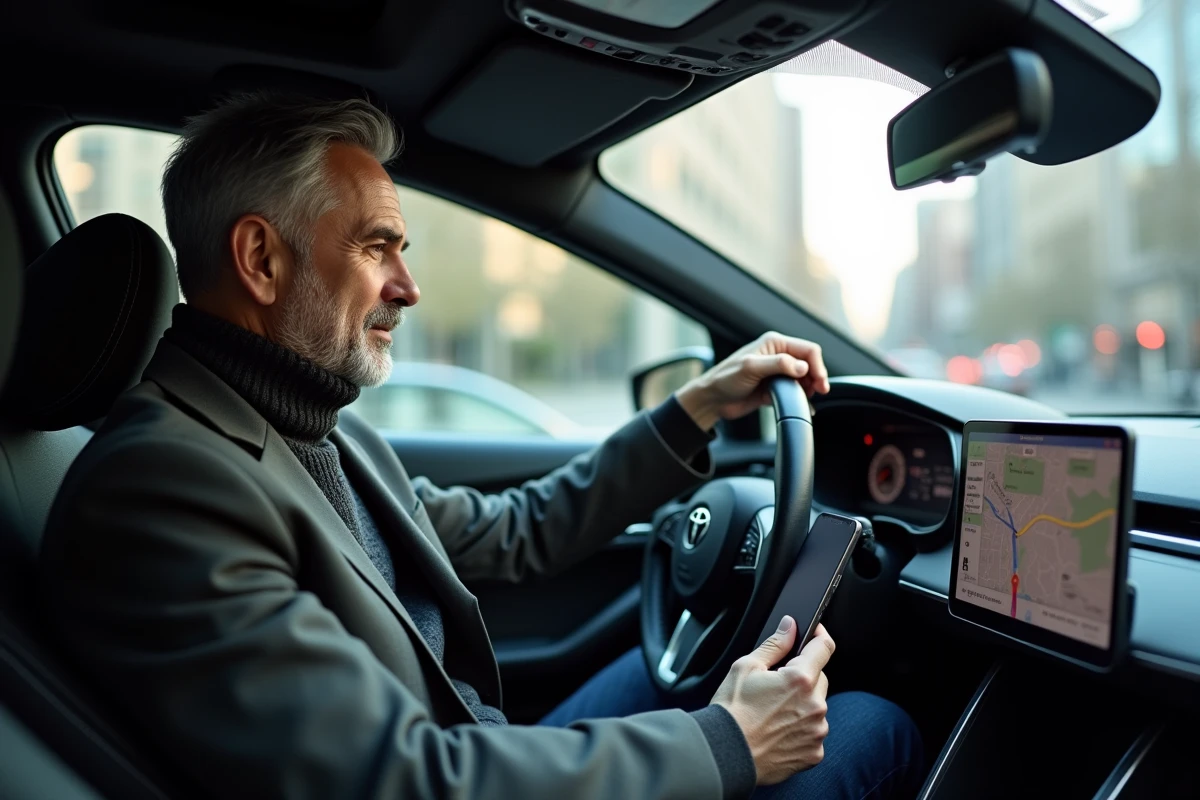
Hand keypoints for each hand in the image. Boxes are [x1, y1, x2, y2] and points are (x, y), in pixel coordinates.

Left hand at [675, 332, 829, 431]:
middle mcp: (779, 356)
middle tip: (818, 392)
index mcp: (774, 343)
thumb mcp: (751, 367)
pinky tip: (804, 407)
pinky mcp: (775, 389)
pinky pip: (795, 392)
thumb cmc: (725, 379)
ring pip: (805, 379)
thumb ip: (778, 364)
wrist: (713, 400)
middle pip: (809, 364)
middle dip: (817, 378)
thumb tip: (802, 367)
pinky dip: (802, 399)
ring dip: (809, 389)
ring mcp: (777, 373)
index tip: (820, 382)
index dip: (818, 365)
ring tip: (807, 399)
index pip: (808, 350)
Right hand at [709, 616, 834, 784]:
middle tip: (776, 686)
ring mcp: (817, 731)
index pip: (824, 648)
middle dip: (803, 677)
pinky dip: (801, 728)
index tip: (813, 634)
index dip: (819, 636)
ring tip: (773, 712)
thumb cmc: (732, 712)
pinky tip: (779, 730)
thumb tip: (790, 626)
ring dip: (803, 704)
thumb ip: (774, 644)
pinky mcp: (814, 752)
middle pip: (819, 679)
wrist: (725, 754)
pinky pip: (814, 732)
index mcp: (799, 680)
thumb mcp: (746, 667)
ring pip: (817, 706)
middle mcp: (815, 705)